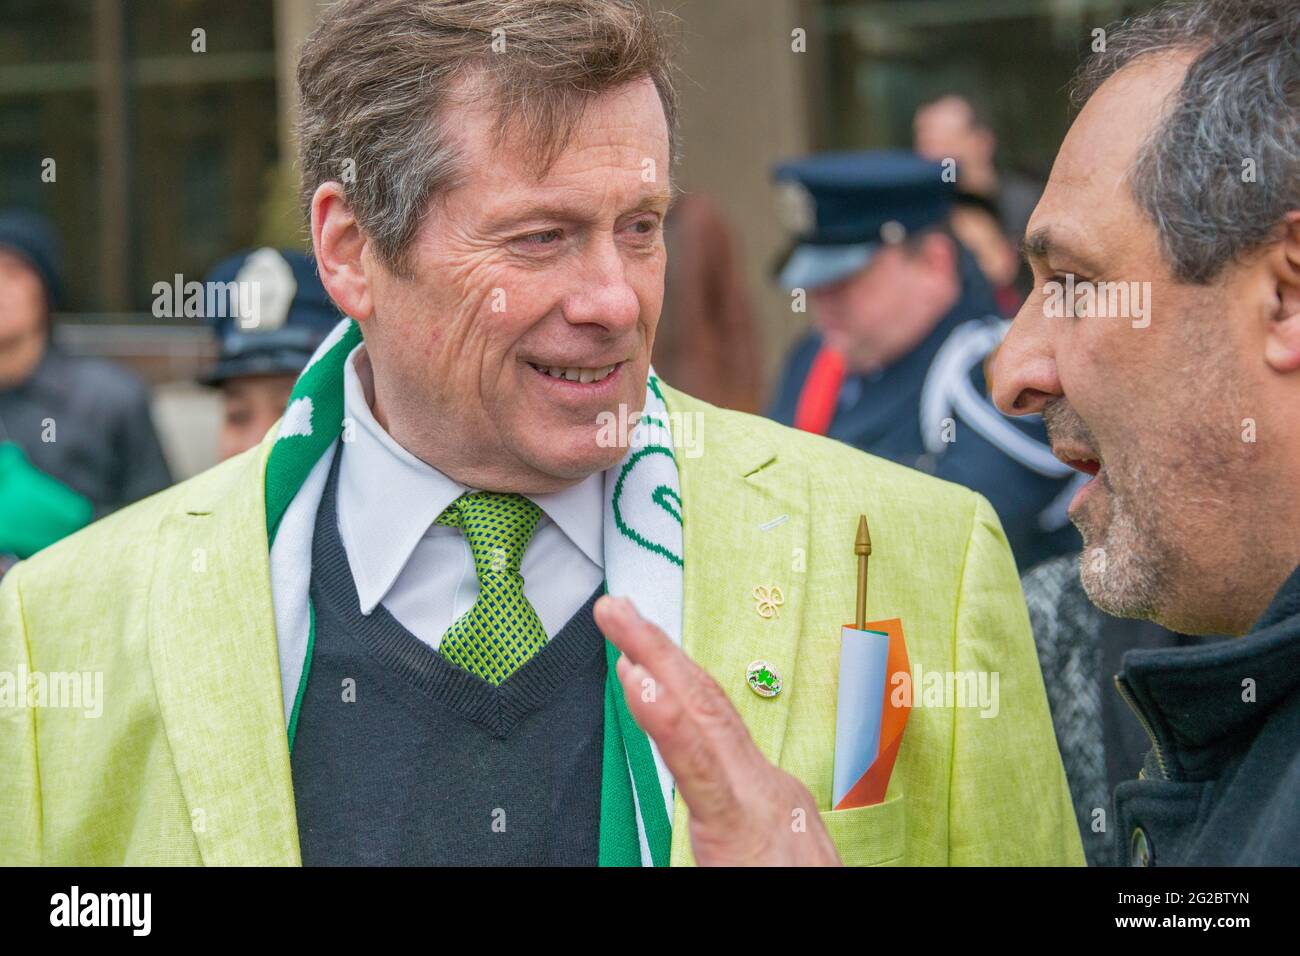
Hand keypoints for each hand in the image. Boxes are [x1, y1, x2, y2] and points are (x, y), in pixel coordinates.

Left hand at [594, 594, 841, 866]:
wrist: (830, 925)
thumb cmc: (793, 887)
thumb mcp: (765, 859)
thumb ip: (736, 827)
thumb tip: (710, 815)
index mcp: (766, 795)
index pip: (713, 720)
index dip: (676, 675)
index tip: (637, 648)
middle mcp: (766, 788)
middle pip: (706, 703)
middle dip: (660, 649)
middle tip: (615, 608)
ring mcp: (758, 804)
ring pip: (704, 718)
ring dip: (656, 662)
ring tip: (619, 625)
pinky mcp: (742, 832)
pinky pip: (700, 771)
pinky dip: (668, 722)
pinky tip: (639, 684)